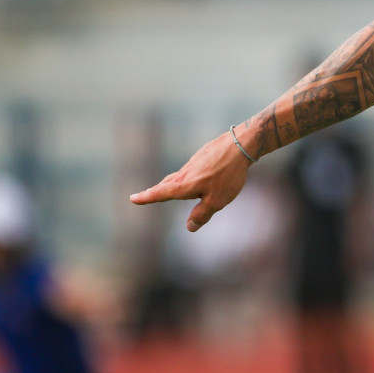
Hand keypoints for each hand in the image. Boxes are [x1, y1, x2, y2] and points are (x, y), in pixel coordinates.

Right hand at [130, 131, 250, 230]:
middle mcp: (185, 172)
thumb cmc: (229, 174)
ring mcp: (194, 162)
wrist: (240, 145)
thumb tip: (189, 227)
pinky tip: (196, 176)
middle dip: (155, 191)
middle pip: (166, 184)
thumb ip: (202, 214)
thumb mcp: (217, 200)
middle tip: (145, 195)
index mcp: (184, 185)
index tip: (132, 198)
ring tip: (166, 189)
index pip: (160, 193)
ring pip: (179, 175)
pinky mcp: (203, 155)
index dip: (146, 198)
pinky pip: (191, 169)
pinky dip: (187, 176)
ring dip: (171, 183)